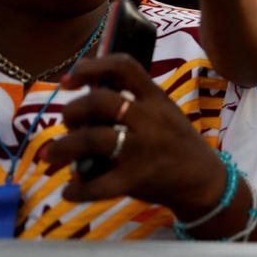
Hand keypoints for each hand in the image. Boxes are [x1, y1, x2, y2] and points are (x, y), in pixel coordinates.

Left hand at [44, 54, 226, 218]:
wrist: (205, 181)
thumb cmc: (178, 144)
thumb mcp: (164, 112)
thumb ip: (134, 102)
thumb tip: (86, 96)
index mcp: (157, 98)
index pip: (125, 67)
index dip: (91, 67)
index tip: (69, 80)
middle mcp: (150, 119)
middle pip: (100, 101)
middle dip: (73, 110)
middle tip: (68, 122)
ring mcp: (142, 149)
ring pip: (92, 139)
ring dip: (63, 147)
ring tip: (51, 155)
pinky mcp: (136, 179)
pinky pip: (97, 184)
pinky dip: (76, 189)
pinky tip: (70, 190)